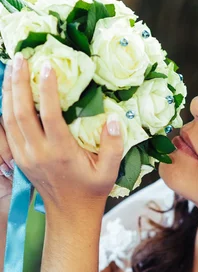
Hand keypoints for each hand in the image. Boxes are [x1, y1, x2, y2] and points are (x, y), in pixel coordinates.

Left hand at [1, 53, 124, 213]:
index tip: (48, 65)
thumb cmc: (92, 190)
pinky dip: (4, 107)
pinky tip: (8, 91)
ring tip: (12, 67)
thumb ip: (113, 146)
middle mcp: (37, 152)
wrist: (70, 213)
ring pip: (8, 118)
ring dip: (8, 91)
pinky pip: (5, 129)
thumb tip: (113, 119)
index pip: (50, 114)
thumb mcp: (110, 171)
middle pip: (21, 111)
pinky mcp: (18, 157)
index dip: (47, 89)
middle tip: (21, 57)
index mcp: (61, 153)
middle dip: (19, 82)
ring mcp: (24, 155)